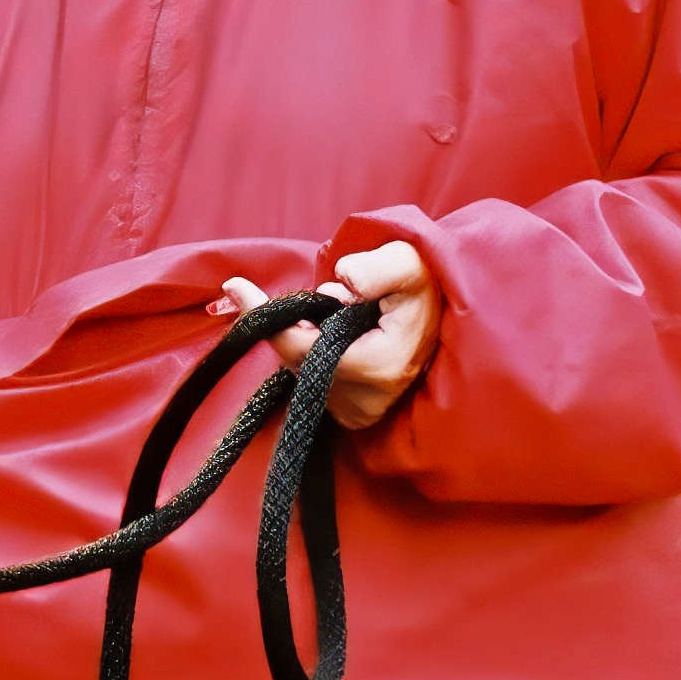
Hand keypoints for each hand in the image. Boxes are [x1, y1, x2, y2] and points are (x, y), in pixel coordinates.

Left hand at [216, 240, 441, 434]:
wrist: (443, 314)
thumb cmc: (421, 283)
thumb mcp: (406, 262)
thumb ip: (377, 268)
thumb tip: (344, 279)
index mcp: (380, 366)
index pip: (299, 347)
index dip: (266, 316)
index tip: (236, 287)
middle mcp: (366, 401)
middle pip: (296, 360)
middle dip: (298, 323)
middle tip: (330, 297)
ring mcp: (359, 414)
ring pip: (301, 370)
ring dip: (308, 337)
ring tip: (346, 312)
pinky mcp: (354, 417)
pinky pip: (313, 381)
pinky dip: (315, 354)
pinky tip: (340, 335)